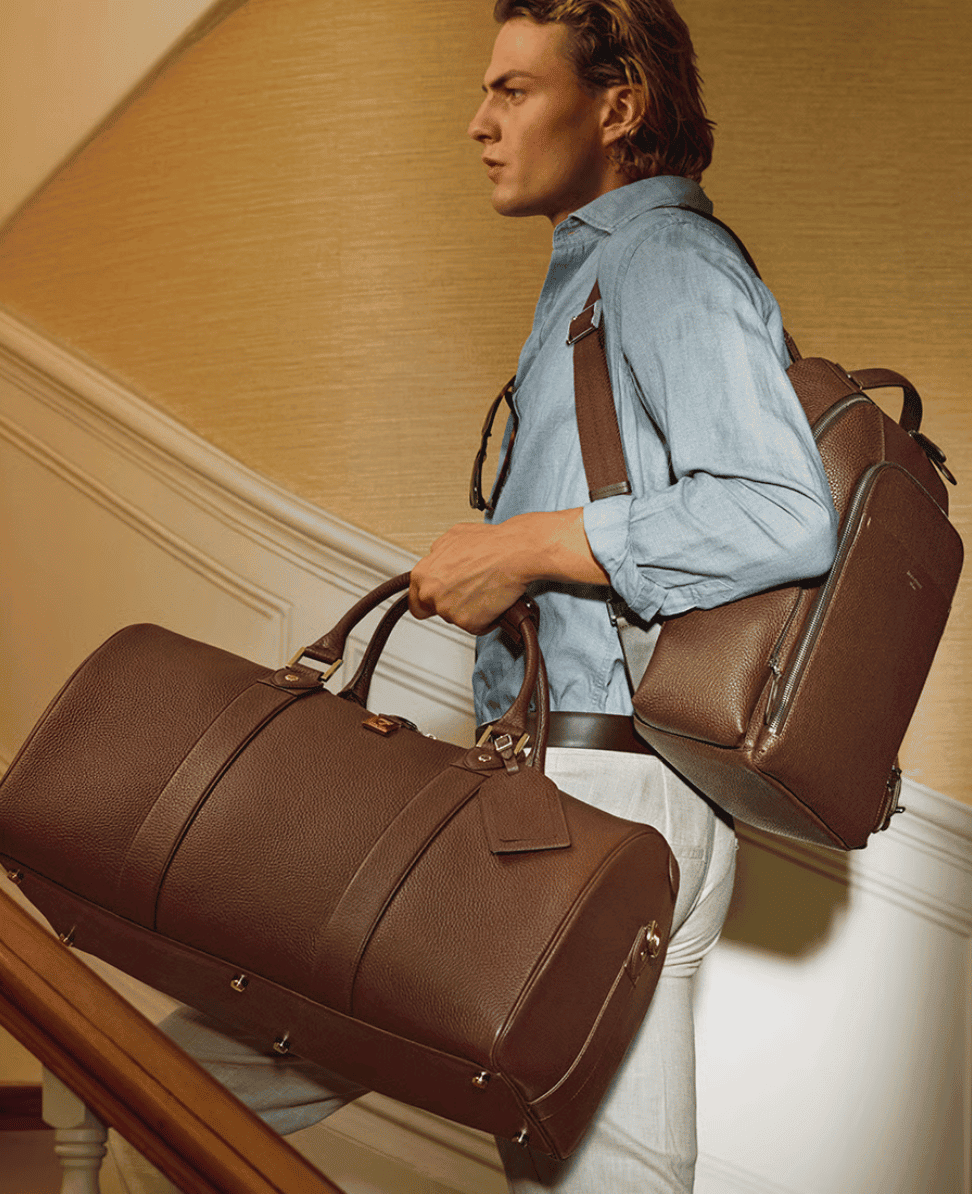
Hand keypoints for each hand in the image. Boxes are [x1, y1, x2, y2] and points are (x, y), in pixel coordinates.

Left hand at [408, 509, 608, 634]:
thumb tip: (438, 558)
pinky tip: (494, 600)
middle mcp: (432, 593)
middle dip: (451, 603)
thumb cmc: (491, 543)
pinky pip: (477, 626)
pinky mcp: (469, 623)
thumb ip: (438, 553)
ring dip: (471, 609)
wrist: (516, 552)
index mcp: (423, 573)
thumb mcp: (453, 536)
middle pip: (436, 610)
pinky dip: (487, 618)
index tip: (433, 602)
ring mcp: (449, 610)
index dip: (428, 600)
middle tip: (469, 593)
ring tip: (486, 589)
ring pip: (457, 618)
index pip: (415, 600)